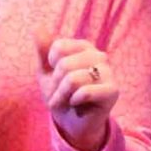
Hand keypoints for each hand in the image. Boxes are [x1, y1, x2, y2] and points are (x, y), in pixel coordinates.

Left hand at [39, 36, 117, 150]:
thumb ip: (43, 49)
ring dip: (62, 96)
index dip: (50, 67)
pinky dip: (75, 101)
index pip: (58, 48)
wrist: (72, 123)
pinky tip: (79, 106)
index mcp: (83, 47)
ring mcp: (108, 72)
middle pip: (64, 64)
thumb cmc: (60, 95)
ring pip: (73, 79)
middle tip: (59, 96)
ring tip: (67, 102)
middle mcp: (98, 55)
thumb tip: (38, 26)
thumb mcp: (46, 72)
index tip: (55, 79)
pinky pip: (85, 92)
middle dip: (55, 85)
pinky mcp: (112, 90)